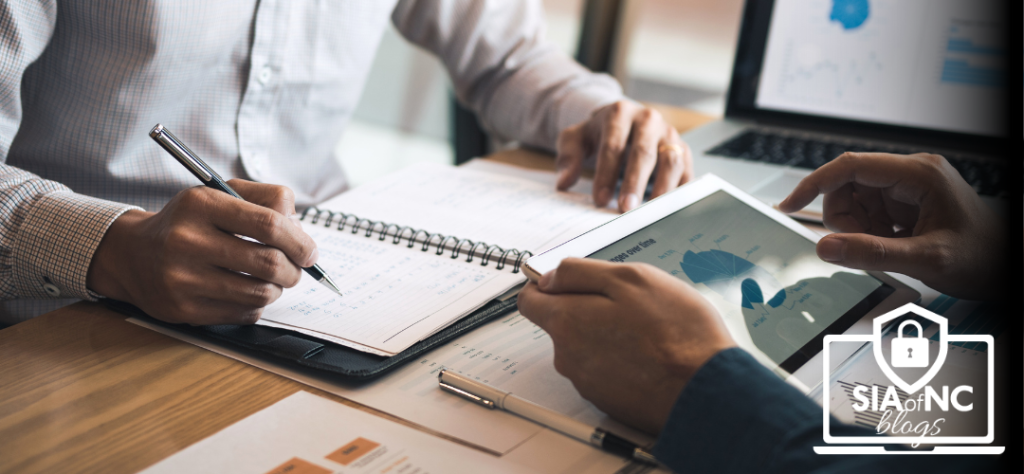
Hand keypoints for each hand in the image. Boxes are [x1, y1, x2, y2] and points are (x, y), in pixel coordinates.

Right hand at [87, 180, 318, 324]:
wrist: (132, 254)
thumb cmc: (190, 222)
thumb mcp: (220, 194)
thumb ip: (266, 198)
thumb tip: (300, 229)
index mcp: (200, 205)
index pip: (269, 224)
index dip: (299, 241)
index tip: (310, 252)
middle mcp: (187, 241)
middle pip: (269, 263)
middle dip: (294, 269)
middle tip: (296, 268)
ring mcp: (183, 279)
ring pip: (261, 293)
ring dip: (277, 288)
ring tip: (270, 278)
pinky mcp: (184, 310)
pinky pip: (244, 313)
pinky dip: (256, 304)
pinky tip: (244, 292)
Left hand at [517, 258, 734, 433]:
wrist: (705, 392)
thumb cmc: (677, 334)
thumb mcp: (631, 278)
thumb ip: (580, 273)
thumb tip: (549, 277)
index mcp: (567, 322)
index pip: (529, 300)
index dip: (547, 285)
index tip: (569, 280)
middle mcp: (568, 356)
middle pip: (560, 322)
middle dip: (586, 308)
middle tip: (628, 303)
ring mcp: (587, 382)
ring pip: (585, 345)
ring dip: (607, 333)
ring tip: (647, 329)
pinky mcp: (607, 400)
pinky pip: (605, 369)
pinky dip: (621, 358)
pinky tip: (650, 353)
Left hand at [556, 101, 692, 212]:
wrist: (624, 121)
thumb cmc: (599, 134)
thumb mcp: (576, 139)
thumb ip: (567, 158)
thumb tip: (564, 183)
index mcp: (620, 113)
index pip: (613, 145)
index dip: (606, 174)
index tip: (600, 199)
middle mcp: (648, 120)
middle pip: (643, 153)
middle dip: (634, 183)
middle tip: (626, 209)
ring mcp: (669, 133)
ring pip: (671, 160)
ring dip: (662, 188)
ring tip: (650, 212)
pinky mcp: (683, 149)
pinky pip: (686, 170)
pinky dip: (679, 190)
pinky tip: (668, 208)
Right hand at [779, 152, 1005, 299]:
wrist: (1009, 270)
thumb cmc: (984, 258)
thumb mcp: (926, 260)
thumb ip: (873, 253)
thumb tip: (826, 247)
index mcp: (919, 174)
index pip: (850, 166)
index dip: (814, 184)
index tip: (790, 205)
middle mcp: (911, 174)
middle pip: (847, 186)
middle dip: (844, 219)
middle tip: (862, 246)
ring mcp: (907, 189)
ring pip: (853, 202)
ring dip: (857, 229)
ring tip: (885, 248)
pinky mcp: (905, 205)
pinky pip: (867, 215)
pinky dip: (868, 235)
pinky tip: (892, 247)